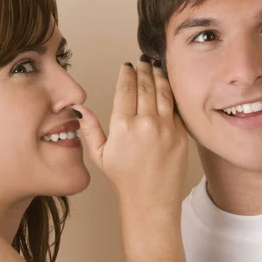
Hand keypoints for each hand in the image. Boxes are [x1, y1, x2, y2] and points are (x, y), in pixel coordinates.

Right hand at [73, 57, 187, 211]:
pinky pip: (176, 107)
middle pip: (145, 85)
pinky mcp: (181, 134)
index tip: (127, 66)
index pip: (125, 88)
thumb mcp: (100, 155)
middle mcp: (146, 123)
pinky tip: (168, 86)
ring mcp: (167, 128)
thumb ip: (90, 128)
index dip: (126, 73)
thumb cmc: (124, 179)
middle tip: (142, 61)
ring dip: (159, 76)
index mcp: (123, 126)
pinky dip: (172, 93)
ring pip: (163, 91)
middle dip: (143, 69)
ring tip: (155, 67)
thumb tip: (79, 108)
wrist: (152, 200)